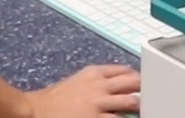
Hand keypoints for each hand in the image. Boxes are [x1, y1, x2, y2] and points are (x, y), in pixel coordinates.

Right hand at [24, 65, 141, 117]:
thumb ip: (100, 79)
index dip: (137, 79)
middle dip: (143, 91)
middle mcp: (100, 86)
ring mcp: (98, 104)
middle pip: (135, 83)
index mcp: (95, 73)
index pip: (127, 71)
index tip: (141, 87)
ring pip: (132, 102)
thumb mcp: (80, 80)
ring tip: (141, 113)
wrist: (35, 110)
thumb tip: (120, 83)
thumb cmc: (56, 99)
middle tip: (149, 100)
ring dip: (138, 108)